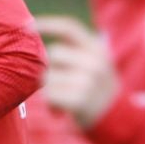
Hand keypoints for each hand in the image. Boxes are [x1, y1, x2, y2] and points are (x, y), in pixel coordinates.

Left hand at [37, 14, 117, 128]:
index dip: (47, 23)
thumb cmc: (97, 89)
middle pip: (54, 53)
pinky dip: (50, 104)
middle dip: (52, 68)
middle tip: (64, 84)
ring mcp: (88, 80)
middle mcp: (95, 61)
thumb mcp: (96, 64)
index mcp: (98, 48)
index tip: (26, 26)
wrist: (118, 119)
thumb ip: (74, 50)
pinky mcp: (79, 99)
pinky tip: (62, 110)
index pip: (69, 27)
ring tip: (65, 98)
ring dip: (50, 89)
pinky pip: (49, 95)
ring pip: (48, 76)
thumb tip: (35, 34)